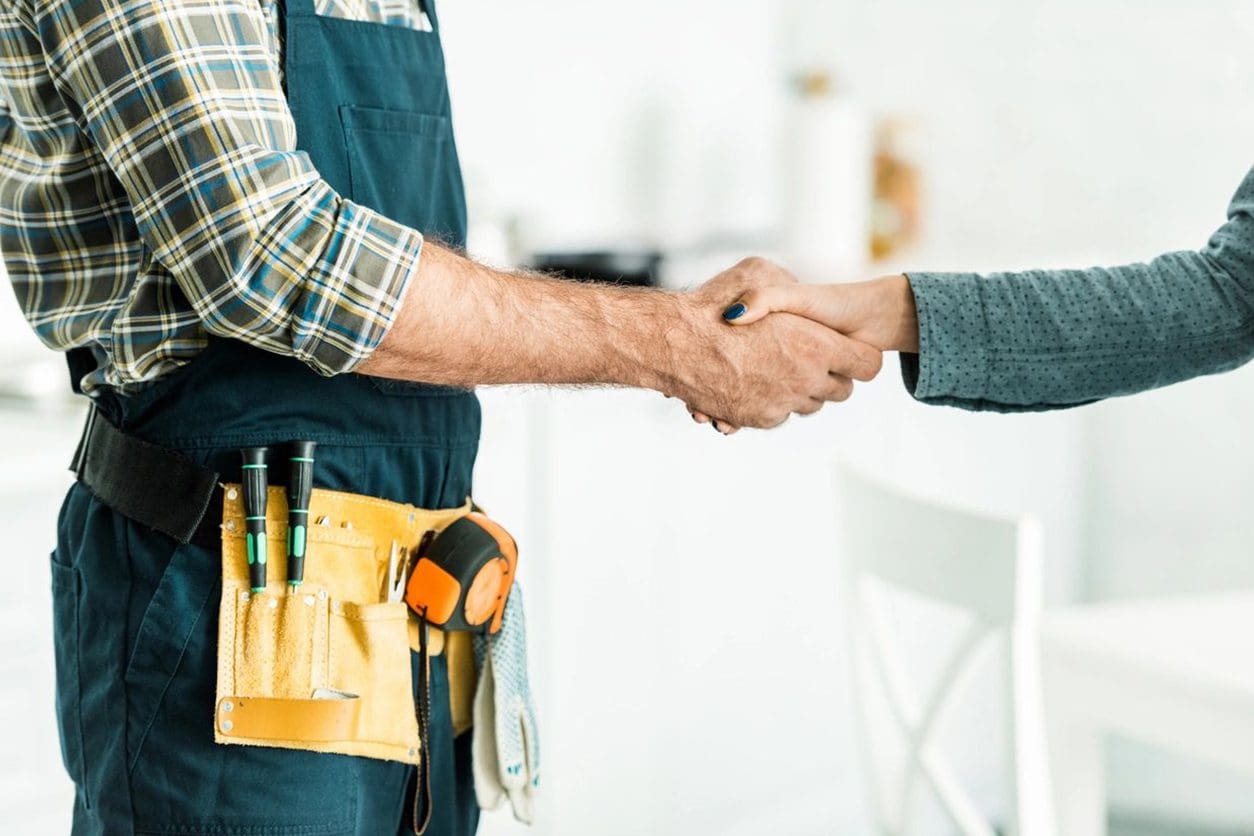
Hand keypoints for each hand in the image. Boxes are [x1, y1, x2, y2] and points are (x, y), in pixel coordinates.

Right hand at [664, 258, 882, 429]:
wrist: (676, 344)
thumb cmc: (714, 305)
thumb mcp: (757, 273)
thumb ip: (785, 284)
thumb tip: (794, 292)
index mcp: (817, 345)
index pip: (867, 364)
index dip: (859, 356)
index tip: (846, 350)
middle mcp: (806, 379)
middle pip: (841, 391)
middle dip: (830, 376)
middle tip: (811, 358)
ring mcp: (783, 403)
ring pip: (809, 405)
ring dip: (800, 390)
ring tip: (778, 367)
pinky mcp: (760, 419)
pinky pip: (780, 415)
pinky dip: (771, 401)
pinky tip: (753, 381)